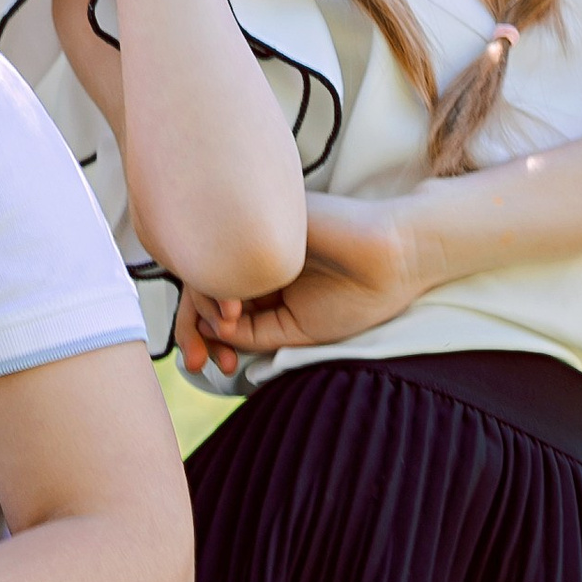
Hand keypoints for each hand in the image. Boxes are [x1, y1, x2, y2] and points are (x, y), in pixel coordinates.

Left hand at [179, 190, 435, 362]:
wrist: (393, 259)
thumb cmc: (356, 298)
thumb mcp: (295, 329)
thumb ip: (252, 332)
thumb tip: (210, 329)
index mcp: (264, 282)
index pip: (215, 307)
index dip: (201, 338)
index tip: (205, 366)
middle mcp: (254, 257)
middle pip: (202, 289)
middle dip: (189, 329)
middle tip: (194, 361)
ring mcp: (255, 236)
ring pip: (205, 269)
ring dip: (200, 309)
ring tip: (222, 330)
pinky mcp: (259, 216)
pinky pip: (217, 247)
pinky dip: (213, 282)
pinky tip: (228, 309)